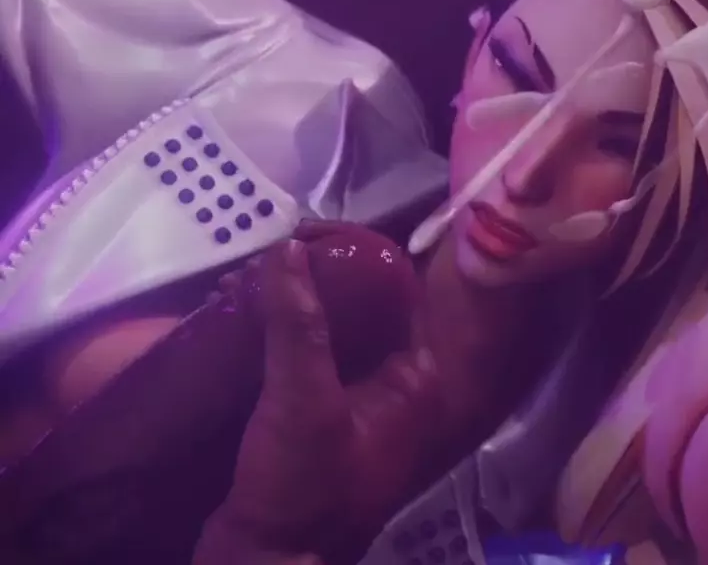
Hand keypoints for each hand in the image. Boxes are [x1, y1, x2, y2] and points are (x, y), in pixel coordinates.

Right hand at [197, 235, 438, 562]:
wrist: (266, 562)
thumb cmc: (303, 485)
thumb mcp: (304, 399)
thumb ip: (300, 322)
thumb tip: (290, 247)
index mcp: (416, 376)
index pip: (399, 291)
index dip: (356, 254)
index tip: (305, 233)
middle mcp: (394, 385)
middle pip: (361, 307)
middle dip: (311, 276)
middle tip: (263, 256)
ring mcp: (354, 404)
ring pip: (326, 330)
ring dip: (285, 303)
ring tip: (236, 287)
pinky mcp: (314, 419)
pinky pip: (300, 359)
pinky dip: (271, 334)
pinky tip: (233, 320)